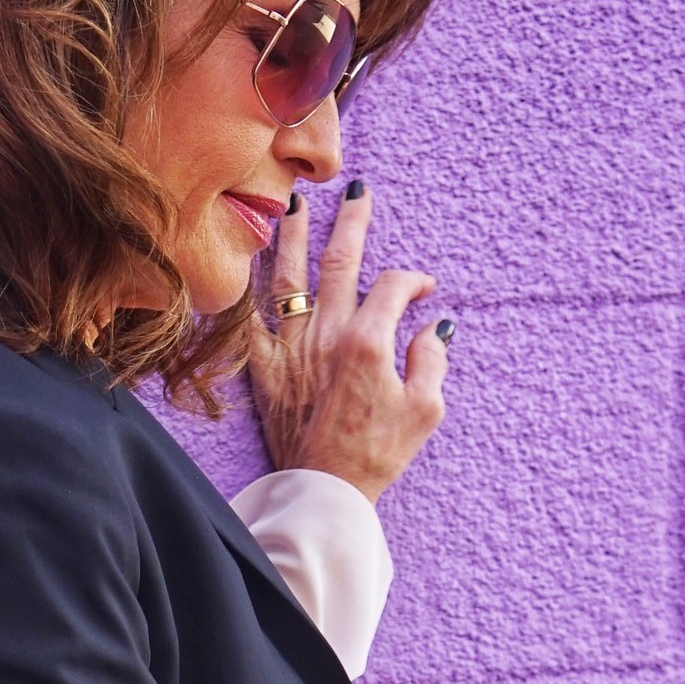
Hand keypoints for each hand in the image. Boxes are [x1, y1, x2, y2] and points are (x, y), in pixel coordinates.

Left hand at [244, 177, 449, 499]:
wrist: (324, 493)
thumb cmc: (378, 455)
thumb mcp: (425, 410)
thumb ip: (431, 359)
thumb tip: (433, 326)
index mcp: (368, 342)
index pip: (392, 285)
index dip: (412, 280)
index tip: (422, 290)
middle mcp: (326, 336)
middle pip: (339, 260)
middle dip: (351, 220)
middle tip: (356, 191)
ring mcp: (291, 350)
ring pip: (290, 278)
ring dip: (295, 235)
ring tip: (296, 203)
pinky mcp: (266, 371)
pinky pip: (253, 323)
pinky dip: (251, 292)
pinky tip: (252, 267)